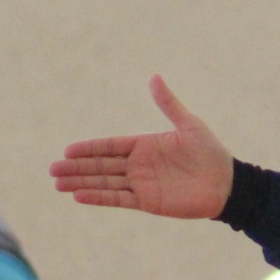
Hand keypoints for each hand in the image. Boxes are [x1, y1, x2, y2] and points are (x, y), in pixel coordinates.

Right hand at [49, 75, 234, 218]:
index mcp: (144, 145)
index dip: (89, 148)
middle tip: (52, 169)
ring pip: (105, 183)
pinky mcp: (148, 202)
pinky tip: (80, 196)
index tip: (67, 149)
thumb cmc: (210, 152)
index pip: (109, 146)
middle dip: (77, 167)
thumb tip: (154, 77)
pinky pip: (119, 199)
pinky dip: (100, 197)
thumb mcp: (188, 125)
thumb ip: (168, 104)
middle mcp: (139, 165)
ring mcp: (142, 184)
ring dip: (81, 183)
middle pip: (101, 165)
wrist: (227, 184)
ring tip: (58, 184)